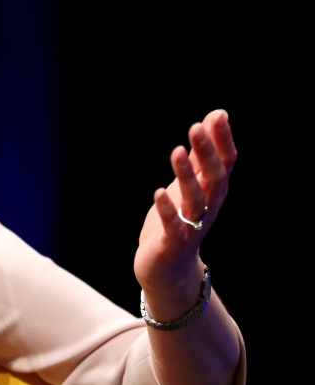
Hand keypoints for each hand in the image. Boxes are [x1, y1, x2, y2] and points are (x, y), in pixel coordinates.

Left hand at [135, 110, 237, 319]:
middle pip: (214, 179)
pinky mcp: (172, 243)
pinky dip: (168, 210)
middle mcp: (207, 208)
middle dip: (207, 153)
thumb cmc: (179, 221)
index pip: (225, 164)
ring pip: (195, 200)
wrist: (167, 269)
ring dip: (186, 175)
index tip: (218, 116)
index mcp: (212, 193)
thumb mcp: (190, 183)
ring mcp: (191, 227)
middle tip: (197, 127)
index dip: (223, 141)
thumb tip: (216, 116)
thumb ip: (202, 154)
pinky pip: (173, 226)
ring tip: (177, 151)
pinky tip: (159, 192)